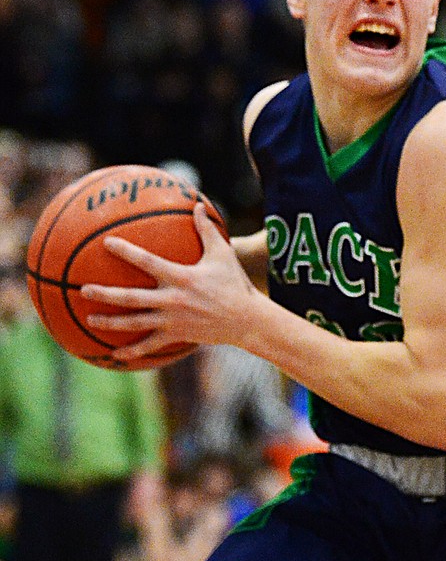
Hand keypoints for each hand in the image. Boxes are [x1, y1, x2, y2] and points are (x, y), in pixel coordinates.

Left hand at [82, 202, 259, 362]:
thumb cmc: (234, 284)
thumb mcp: (223, 254)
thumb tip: (197, 205)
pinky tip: (116, 355)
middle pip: (131, 297)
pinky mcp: (176, 335)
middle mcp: (172, 300)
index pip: (147, 262)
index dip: (126, 251)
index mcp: (180, 277)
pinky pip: (150, 345)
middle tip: (84, 290)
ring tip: (90, 319)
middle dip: (105, 293)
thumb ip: (207, 230)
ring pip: (135, 323)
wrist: (247, 320)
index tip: (107, 243)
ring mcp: (172, 320)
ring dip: (111, 322)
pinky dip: (133, 351)